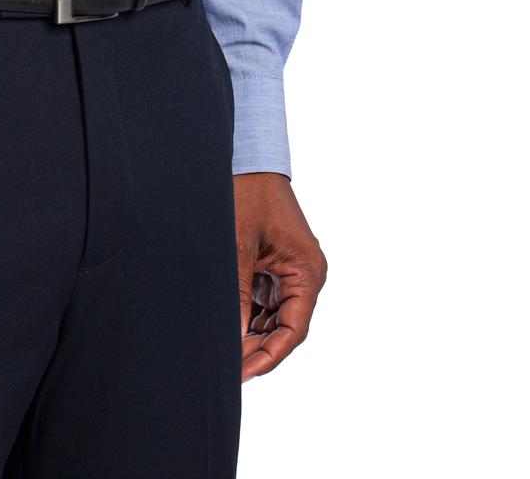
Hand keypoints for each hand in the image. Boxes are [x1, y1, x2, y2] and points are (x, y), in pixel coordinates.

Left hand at [232, 173, 326, 380]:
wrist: (245, 157)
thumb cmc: (247, 193)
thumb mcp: (238, 244)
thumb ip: (236, 292)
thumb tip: (231, 337)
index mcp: (307, 271)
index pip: (293, 329)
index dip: (270, 355)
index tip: (244, 372)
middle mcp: (303, 275)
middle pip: (283, 327)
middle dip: (257, 348)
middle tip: (227, 369)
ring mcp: (287, 270)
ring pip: (271, 317)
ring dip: (250, 333)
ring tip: (222, 353)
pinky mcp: (271, 264)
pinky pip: (261, 300)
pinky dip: (244, 314)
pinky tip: (225, 327)